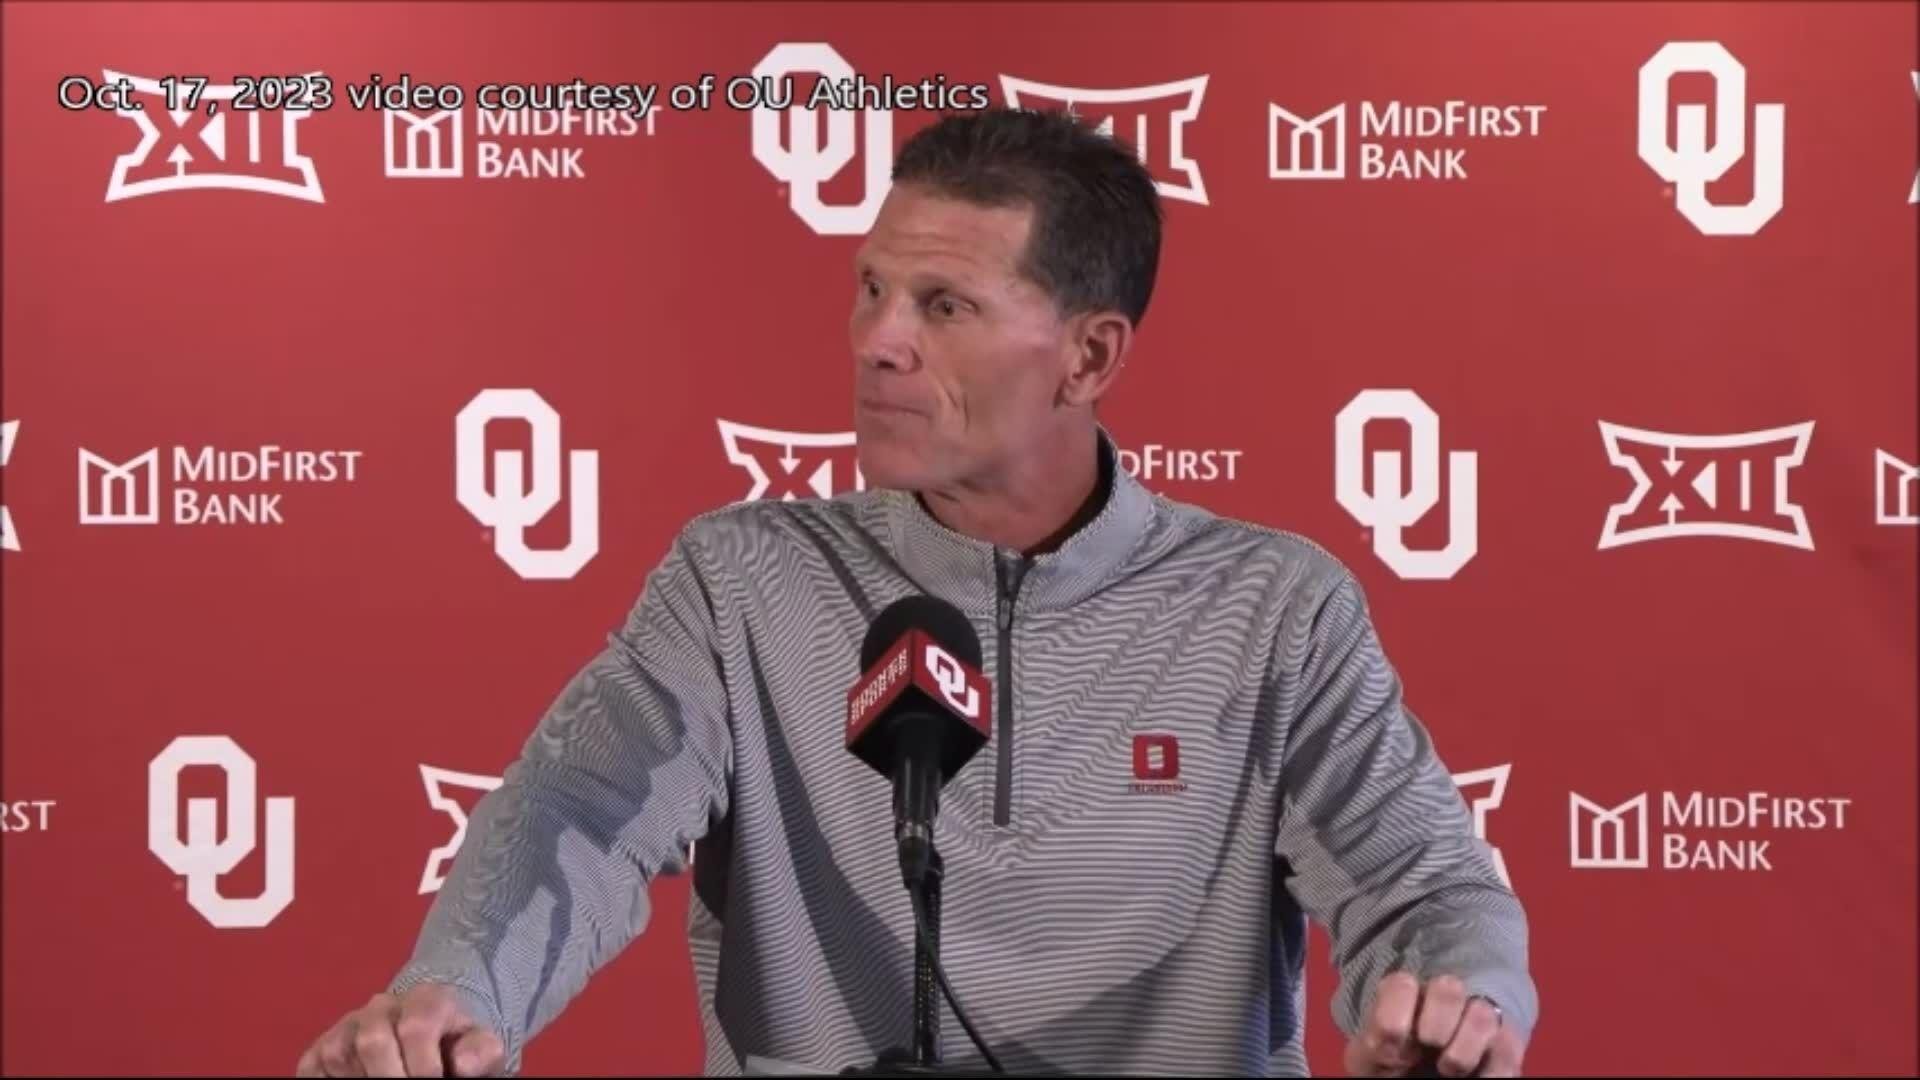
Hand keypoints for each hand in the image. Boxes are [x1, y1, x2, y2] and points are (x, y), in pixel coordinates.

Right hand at [295, 984, 504, 1076]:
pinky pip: (315, 1067)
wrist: (432, 1035)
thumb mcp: (482, 1047)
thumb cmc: (456, 1048)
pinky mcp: (322, 1046)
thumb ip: (482, 1052)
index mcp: (425, 1000)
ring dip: (362, 1079)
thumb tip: (462, 1065)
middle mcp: (381, 1006)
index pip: (416, 1027)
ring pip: (339, 1055)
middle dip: (389, 1077)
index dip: (423, 1066)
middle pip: (372, 1041)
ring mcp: (348, 1025)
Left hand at [1343, 972, 1524, 1077]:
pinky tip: (1473, 1078)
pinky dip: (1488, 1073)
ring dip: (1463, 1052)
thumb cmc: (1392, 1064)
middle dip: (1436, 1027)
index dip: (1394, 1018)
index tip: (1387, 1050)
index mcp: (1405, 994)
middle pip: (1449, 988)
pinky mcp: (1507, 1044)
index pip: (1401, 985)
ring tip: (1449, 1071)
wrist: (1422, 1070)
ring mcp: (1480, 1016)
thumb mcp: (1371, 1056)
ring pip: (1483, 1015)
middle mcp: (1445, 996)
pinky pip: (1507, 1050)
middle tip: (1428, 1050)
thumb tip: (1389, 1040)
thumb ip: (1375, 1043)